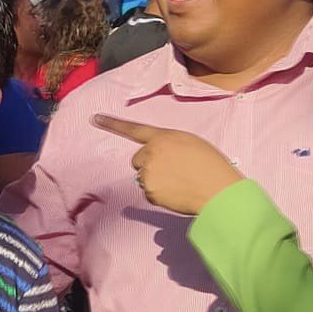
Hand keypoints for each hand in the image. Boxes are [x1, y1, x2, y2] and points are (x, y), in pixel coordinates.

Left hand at [94, 115, 241, 216]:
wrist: (218, 190)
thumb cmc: (211, 165)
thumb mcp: (191, 143)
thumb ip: (169, 144)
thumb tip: (158, 153)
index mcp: (163, 137)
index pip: (134, 129)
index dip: (113, 123)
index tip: (94, 118)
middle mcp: (151, 153)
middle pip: (138, 159)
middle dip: (150, 164)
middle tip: (173, 170)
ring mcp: (148, 173)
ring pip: (144, 176)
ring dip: (156, 179)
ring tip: (180, 181)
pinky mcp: (149, 191)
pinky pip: (149, 192)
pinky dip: (160, 193)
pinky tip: (177, 192)